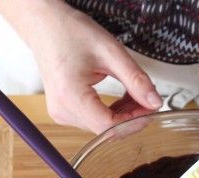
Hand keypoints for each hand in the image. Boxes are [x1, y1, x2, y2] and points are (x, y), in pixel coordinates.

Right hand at [24, 3, 161, 132]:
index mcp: (70, 96)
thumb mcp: (111, 52)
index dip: (134, 121)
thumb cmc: (71, 33)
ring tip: (136, 94)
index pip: (109, 126)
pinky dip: (114, 113)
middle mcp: (63, 110)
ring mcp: (62, 114)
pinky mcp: (65, 112)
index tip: (151, 108)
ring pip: (103, 128)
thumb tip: (154, 102)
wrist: (44, 26)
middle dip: (133, 118)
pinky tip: (124, 99)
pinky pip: (95, 121)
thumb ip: (136, 79)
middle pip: (107, 129)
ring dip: (125, 116)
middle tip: (150, 99)